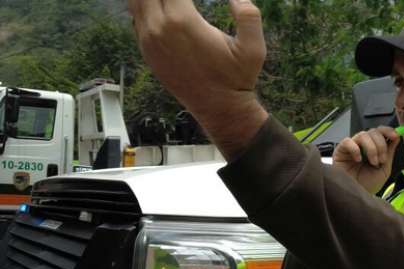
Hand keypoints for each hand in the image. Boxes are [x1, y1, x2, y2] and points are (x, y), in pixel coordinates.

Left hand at [128, 0, 268, 159]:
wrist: (219, 109)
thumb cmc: (237, 79)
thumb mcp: (254, 49)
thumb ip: (249, 16)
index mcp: (182, 20)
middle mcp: (158, 27)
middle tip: (181, 0)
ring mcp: (148, 40)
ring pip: (136, 0)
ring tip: (172, 2)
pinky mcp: (146, 50)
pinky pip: (136, 17)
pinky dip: (145, 5)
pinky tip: (160, 5)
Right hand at [333, 127, 401, 193]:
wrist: (356, 197)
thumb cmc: (367, 186)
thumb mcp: (384, 170)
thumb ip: (389, 153)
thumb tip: (396, 137)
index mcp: (374, 148)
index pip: (380, 131)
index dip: (388, 131)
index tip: (395, 136)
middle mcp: (363, 145)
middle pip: (373, 131)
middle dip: (381, 145)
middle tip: (381, 160)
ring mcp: (351, 147)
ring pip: (363, 135)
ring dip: (372, 148)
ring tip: (373, 163)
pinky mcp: (340, 151)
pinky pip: (348, 141)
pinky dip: (355, 149)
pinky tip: (358, 160)